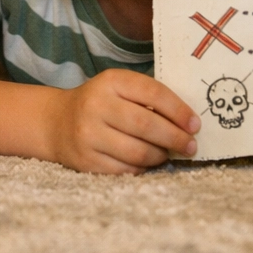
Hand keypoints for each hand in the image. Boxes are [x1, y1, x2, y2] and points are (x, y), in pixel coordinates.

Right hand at [44, 69, 199, 173]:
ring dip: (160, 156)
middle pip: (146, 125)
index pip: (153, 93)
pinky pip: (125, 170)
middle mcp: (96, 106)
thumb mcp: (119, 88)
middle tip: (190, 146)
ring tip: (168, 154)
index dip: (179, 110)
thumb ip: (149, 98)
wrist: (56, 123)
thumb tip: (188, 122)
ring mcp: (88, 135)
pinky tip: (147, 163)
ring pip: (137, 152)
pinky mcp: (86, 161)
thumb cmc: (101, 104)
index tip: (195, 125)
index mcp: (111, 81)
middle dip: (174, 138)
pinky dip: (142, 169)